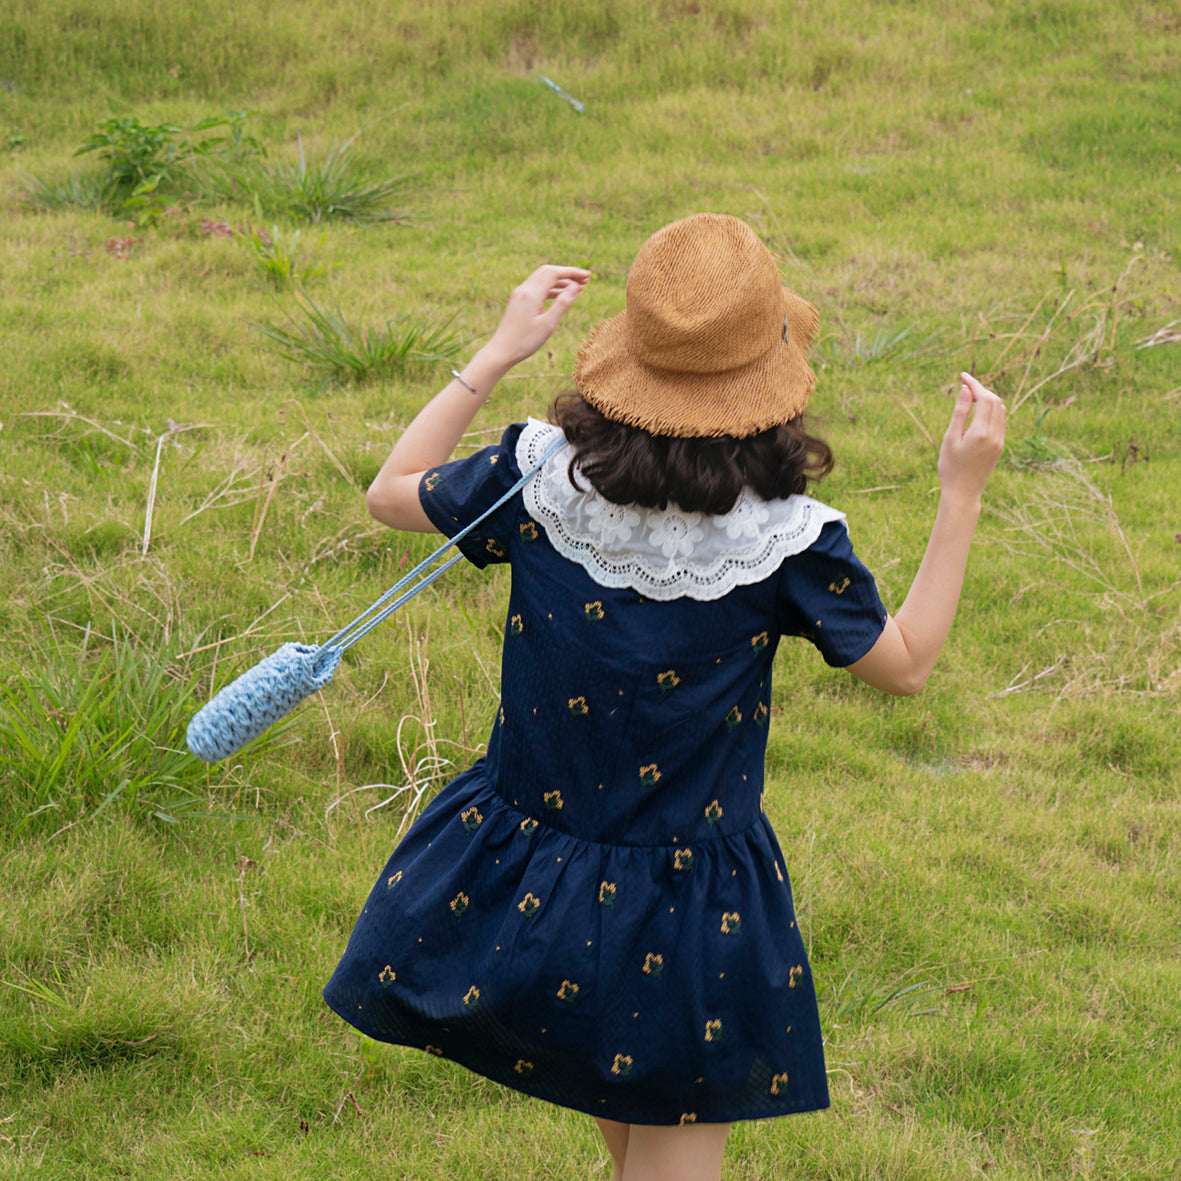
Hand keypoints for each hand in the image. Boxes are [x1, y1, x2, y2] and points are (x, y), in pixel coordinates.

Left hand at [484, 265, 590, 367]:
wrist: (501, 351)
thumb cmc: (524, 341)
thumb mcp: (548, 324)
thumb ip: (562, 304)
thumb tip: (575, 287)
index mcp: (531, 294)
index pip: (554, 273)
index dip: (572, 272)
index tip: (588, 277)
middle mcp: (524, 289)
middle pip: (548, 271)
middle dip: (567, 274)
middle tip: (585, 280)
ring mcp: (519, 294)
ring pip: (542, 279)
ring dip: (560, 281)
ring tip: (576, 288)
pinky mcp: (518, 301)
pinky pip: (537, 288)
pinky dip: (551, 288)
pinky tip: (560, 295)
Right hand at [937, 372, 1005, 507]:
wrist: (963, 493)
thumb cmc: (951, 468)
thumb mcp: (950, 439)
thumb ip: (959, 413)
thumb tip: (965, 390)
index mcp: (980, 432)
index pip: (983, 398)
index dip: (974, 384)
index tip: (962, 376)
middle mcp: (994, 434)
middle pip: (994, 400)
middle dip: (981, 389)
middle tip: (964, 385)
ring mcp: (1000, 440)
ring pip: (1000, 409)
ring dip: (988, 398)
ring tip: (971, 396)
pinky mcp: (1000, 446)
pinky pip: (1001, 420)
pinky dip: (992, 410)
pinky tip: (979, 411)